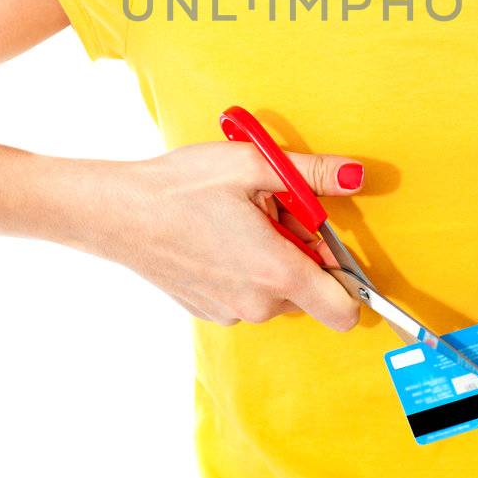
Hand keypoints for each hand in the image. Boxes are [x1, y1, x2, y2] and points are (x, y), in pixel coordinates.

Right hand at [65, 140, 367, 330]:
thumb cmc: (183, 186)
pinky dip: (244, 271)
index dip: (349, 280)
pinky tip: (217, 238)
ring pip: (277, 294)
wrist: (118, 212)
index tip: (331, 247)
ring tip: (239, 222)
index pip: (344, 310)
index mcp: (278, 272)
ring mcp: (230, 312)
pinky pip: (247, 296)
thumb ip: (314, 175)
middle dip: (302, 255)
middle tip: (271, 213)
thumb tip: (359, 176)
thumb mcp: (255, 165)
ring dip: (272, 262)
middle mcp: (257, 304)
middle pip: (310, 292)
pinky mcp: (208, 311)